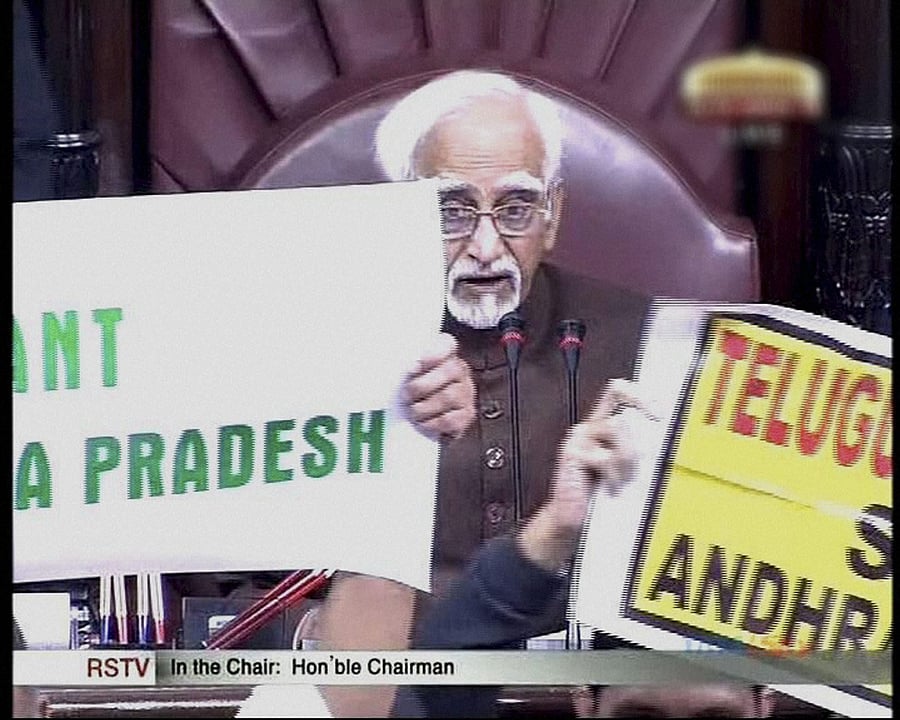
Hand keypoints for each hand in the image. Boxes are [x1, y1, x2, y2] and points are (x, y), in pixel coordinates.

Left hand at [400, 333, 475, 441]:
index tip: (415, 365)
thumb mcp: (407, 375)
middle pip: (449, 371)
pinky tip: (422, 424)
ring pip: (448, 397)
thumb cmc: (413, 393)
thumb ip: (403, 368)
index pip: (446, 343)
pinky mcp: (466, 416)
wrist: (426, 422)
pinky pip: (451, 419)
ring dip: (424, 407)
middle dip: (422, 385)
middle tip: (405, 396)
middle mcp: (459, 371)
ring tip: (412, 412)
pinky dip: (432, 423)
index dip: (434, 351)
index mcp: (445, 355)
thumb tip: (383, 366)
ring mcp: (466, 394)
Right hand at [518, 379, 653, 571]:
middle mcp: (590, 426)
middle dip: (639, 426)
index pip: (619, 391)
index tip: (660, 412)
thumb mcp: (628, 469)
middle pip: (618, 398)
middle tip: (646, 454)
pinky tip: (612, 488)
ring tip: (626, 479)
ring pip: (617, 428)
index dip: (640, 393)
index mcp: (603, 426)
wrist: (573, 521)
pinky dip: (614, 474)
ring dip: (629, 457)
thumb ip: (640, 450)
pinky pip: (603, 455)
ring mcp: (579, 438)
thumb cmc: (604, 497)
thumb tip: (672, 441)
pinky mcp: (572, 453)